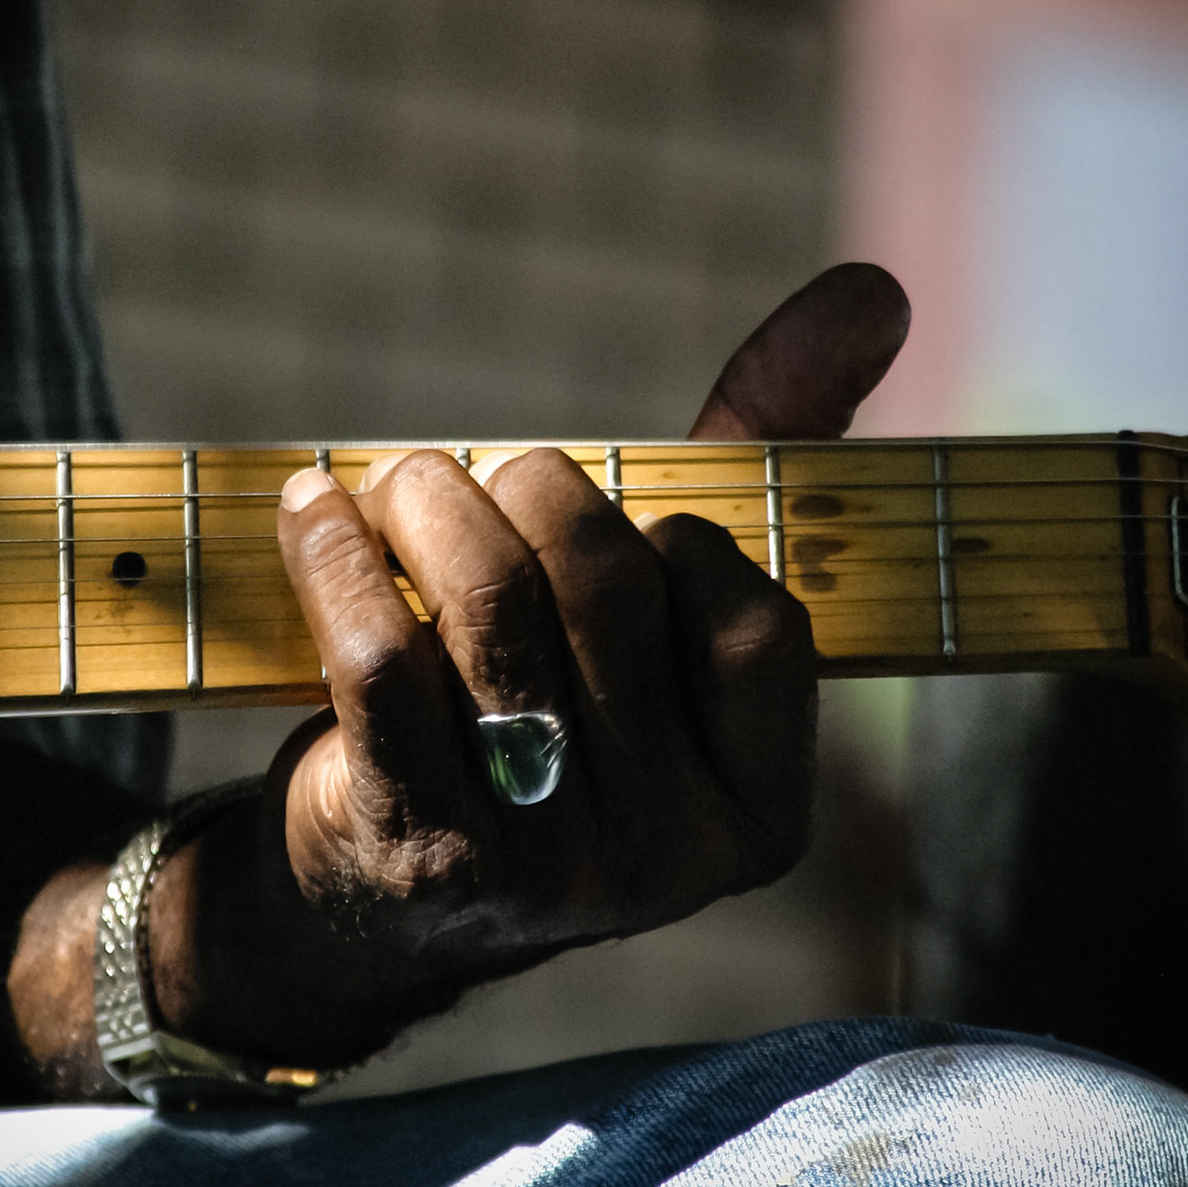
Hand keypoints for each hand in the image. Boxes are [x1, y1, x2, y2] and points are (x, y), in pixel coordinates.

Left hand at [137, 264, 909, 1069]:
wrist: (383, 898)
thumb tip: (873, 287)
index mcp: (757, 807)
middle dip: (536, 489)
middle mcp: (664, 854)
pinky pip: (379, 657)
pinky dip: (335, 553)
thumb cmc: (551, 708)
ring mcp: (540, 865)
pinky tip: (314, 511)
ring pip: (491, 607)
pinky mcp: (415, 851)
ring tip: (406, 482)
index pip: (758, 622)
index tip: (624, 525)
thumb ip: (764, 456)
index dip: (679, 542)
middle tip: (487, 475)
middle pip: (605, 588)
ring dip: (433, 501)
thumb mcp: (659, 605)